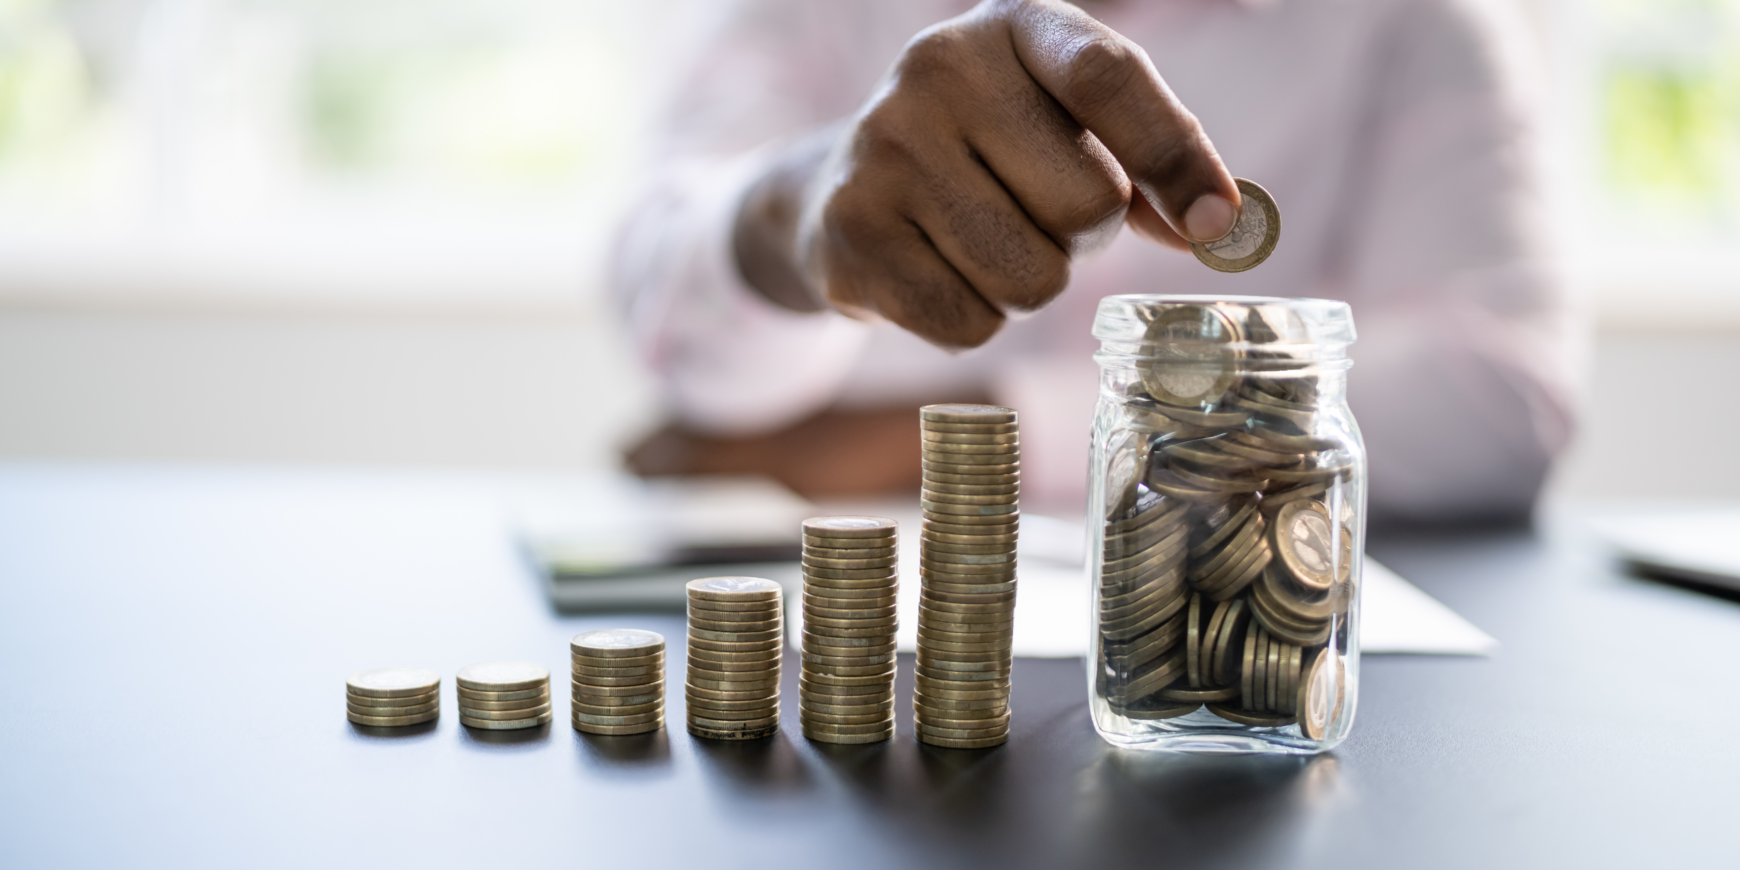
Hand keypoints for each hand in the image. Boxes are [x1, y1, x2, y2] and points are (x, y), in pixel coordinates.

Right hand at [733, 0, 1240, 348]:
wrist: (844, 184)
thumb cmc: (992, 154)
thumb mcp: (1071, 124)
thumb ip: (1150, 163)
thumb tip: (1221, 226)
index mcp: (1014, 23)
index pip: (1108, 78)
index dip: (1174, 155)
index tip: (1215, 225)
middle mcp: (940, 68)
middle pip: (1085, 205)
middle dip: (1082, 237)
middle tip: (1035, 215)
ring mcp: (883, 146)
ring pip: (1030, 278)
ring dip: (1029, 284)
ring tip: (985, 241)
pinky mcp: (851, 229)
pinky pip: (969, 323)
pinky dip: (974, 320)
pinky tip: (941, 272)